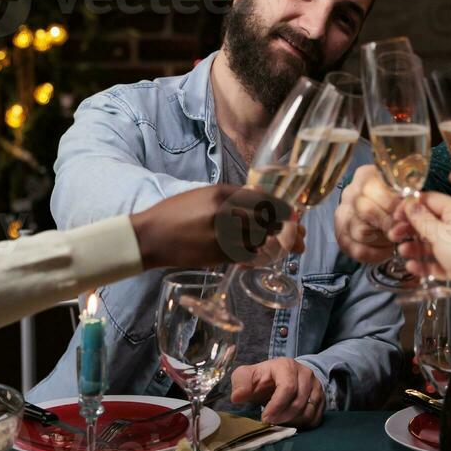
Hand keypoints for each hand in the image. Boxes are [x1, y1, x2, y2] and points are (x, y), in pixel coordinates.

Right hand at [130, 185, 301, 269]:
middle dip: (286, 229)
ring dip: (275, 244)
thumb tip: (259, 197)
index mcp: (222, 194)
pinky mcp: (218, 255)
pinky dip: (258, 256)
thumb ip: (231, 196)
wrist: (151, 236)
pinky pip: (247, 256)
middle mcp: (225, 213)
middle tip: (299, 235)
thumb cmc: (176, 213)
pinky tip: (263, 256)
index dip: (283, 209)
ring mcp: (222, 236)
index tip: (294, 214)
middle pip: (267, 221)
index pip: (263, 200)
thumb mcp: (204, 195)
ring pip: (260, 240)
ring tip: (287, 247)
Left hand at [228, 358, 326, 427]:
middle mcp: (305, 373)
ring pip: (309, 411)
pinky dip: (304, 425)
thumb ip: (240, 384)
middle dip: (283, 417)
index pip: (287, 388)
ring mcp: (316, 385)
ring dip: (293, 422)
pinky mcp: (321, 398)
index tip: (265, 418)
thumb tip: (237, 397)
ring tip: (280, 422)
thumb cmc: (260, 379)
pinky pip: (316, 417)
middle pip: (299, 402)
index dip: (276, 406)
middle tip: (271, 423)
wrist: (278, 379)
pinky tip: (291, 423)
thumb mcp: (246, 377)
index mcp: (286, 365)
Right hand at [335, 165, 399, 263]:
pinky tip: (386, 250)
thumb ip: (406, 201)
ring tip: (396, 239)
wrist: (387, 211)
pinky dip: (375, 254)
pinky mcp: (342, 236)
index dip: (392, 203)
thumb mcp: (405, 192)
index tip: (407, 214)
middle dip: (389, 224)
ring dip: (383, 239)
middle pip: (365, 210)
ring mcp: (343, 215)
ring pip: (360, 232)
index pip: (372, 188)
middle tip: (403, 231)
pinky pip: (357, 250)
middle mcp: (350, 193)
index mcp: (365, 176)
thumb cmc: (399, 200)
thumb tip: (407, 219)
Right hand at [400, 192, 450, 301]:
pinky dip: (424, 264)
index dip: (412, 205)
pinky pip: (436, 262)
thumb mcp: (439, 232)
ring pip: (430, 244)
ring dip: (415, 247)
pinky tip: (412, 266)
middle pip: (428, 223)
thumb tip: (410, 203)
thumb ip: (422, 218)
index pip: (430, 201)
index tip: (397, 213)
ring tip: (403, 251)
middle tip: (395, 234)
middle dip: (410, 229)